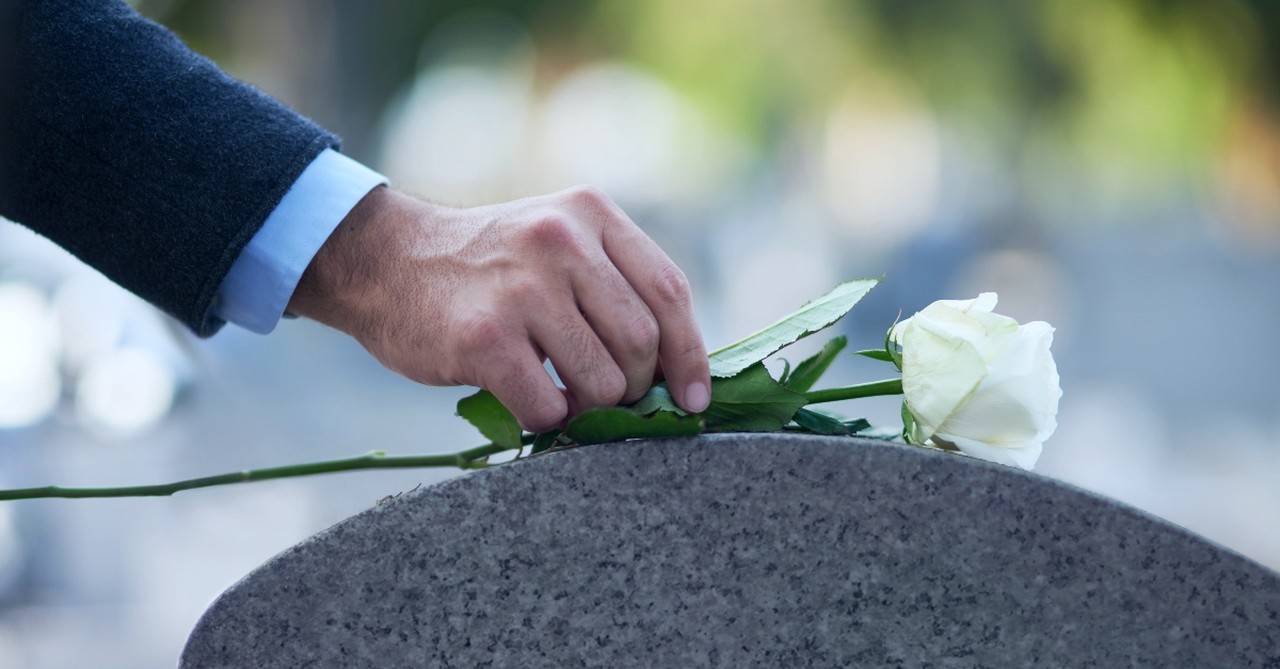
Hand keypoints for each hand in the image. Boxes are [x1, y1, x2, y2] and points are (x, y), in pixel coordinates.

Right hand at [287, 185, 710, 431]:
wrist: (385, 261)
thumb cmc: (486, 268)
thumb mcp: (556, 240)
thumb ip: (613, 282)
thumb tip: (679, 368)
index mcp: (591, 213)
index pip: (669, 290)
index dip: (691, 354)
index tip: (694, 396)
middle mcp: (561, 241)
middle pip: (642, 342)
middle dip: (635, 386)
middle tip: (607, 396)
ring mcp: (522, 288)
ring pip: (603, 381)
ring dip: (590, 408)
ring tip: (564, 397)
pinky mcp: (485, 337)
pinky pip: (548, 407)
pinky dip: (547, 421)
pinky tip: (530, 403)